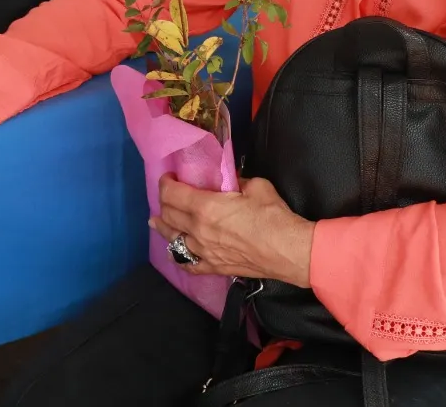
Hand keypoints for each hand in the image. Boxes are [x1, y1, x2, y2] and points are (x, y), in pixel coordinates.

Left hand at [152, 176, 315, 287]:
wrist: (289, 251)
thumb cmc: (273, 216)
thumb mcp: (256, 186)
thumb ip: (237, 181)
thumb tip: (229, 180)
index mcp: (205, 208)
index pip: (172, 194)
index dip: (166, 183)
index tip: (169, 177)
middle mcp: (198, 230)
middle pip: (169, 215)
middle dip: (164, 202)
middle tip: (168, 195)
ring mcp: (204, 252)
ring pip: (173, 239)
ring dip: (164, 227)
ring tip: (156, 221)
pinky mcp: (214, 267)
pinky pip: (189, 264)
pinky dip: (179, 256)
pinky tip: (176, 252)